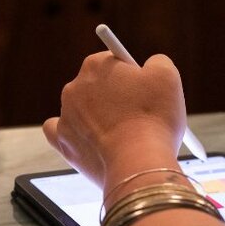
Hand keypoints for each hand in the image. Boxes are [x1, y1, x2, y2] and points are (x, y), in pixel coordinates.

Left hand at [43, 52, 186, 188]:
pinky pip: (57, 131)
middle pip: (97, 87)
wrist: (137, 163)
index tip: (144, 92)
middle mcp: (74, 86)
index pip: (114, 63)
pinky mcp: (62, 141)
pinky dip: (72, 134)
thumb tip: (152, 64)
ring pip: (81, 110)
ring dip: (97, 117)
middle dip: (114, 98)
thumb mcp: (167, 77)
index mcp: (96, 65)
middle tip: (137, 114)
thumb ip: (157, 62)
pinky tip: (86, 138)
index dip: (132, 77)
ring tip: (122, 134)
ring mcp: (65, 115)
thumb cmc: (154, 118)